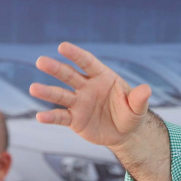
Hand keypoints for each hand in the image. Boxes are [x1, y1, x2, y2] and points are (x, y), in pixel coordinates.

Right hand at [30, 42, 152, 147]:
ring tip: (33, 88)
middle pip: (69, 75)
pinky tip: (39, 116)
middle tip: (41, 61)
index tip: (62, 46)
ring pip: (60, 95)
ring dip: (47, 92)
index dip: (75, 55)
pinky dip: (50, 116)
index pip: (87, 63)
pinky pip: (60, 117)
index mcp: (102, 77)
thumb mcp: (138, 107)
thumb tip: (147, 89)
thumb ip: (139, 98)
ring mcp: (79, 103)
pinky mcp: (74, 120)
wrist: (125, 134)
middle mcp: (87, 87)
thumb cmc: (131, 113)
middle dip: (56, 68)